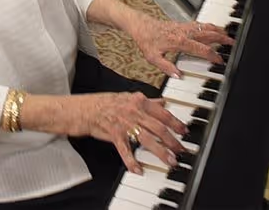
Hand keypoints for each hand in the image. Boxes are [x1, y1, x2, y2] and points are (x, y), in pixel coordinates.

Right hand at [71, 92, 187, 173]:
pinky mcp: (114, 135)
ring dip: (160, 152)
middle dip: (172, 140)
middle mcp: (133, 111)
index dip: (175, 122)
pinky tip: (138, 169)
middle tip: (180, 149)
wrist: (84, 109)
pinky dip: (132, 161)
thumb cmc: (104, 103)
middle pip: (158, 127)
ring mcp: (124, 124)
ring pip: (147, 139)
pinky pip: (126, 150)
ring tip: (170, 160)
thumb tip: (162, 101)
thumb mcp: (127, 97)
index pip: (162, 112)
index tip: (184, 130)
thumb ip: (147, 101)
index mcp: (138, 100)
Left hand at [127, 15, 232, 77]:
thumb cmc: (146, 40)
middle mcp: (184, 32)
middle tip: (233, 43)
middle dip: (222, 38)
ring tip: (228, 35)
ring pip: (205, 27)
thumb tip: (178, 76)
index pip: (201, 49)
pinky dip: (209, 26)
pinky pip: (200, 24)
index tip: (220, 61)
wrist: (140, 25)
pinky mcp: (182, 25)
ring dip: (218, 30)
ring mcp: (184, 27)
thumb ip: (166, 67)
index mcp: (179, 41)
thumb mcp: (152, 57)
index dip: (212, 55)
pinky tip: (213, 29)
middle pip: (208, 34)